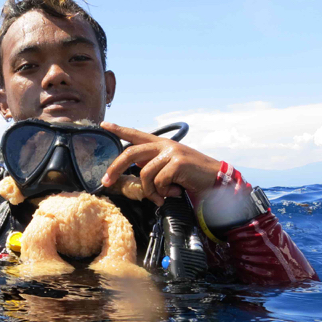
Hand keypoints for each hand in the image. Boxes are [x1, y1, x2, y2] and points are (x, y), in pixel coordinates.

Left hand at [101, 122, 219, 205]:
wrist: (216, 180)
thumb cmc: (191, 177)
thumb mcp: (170, 167)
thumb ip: (153, 164)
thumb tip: (136, 169)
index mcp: (161, 144)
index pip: (136, 134)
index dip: (119, 129)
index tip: (104, 125)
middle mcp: (164, 145)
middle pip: (131, 153)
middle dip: (116, 168)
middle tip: (107, 182)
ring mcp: (171, 152)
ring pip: (145, 174)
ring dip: (151, 191)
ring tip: (163, 196)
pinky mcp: (178, 163)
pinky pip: (158, 182)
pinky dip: (164, 193)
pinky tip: (175, 192)